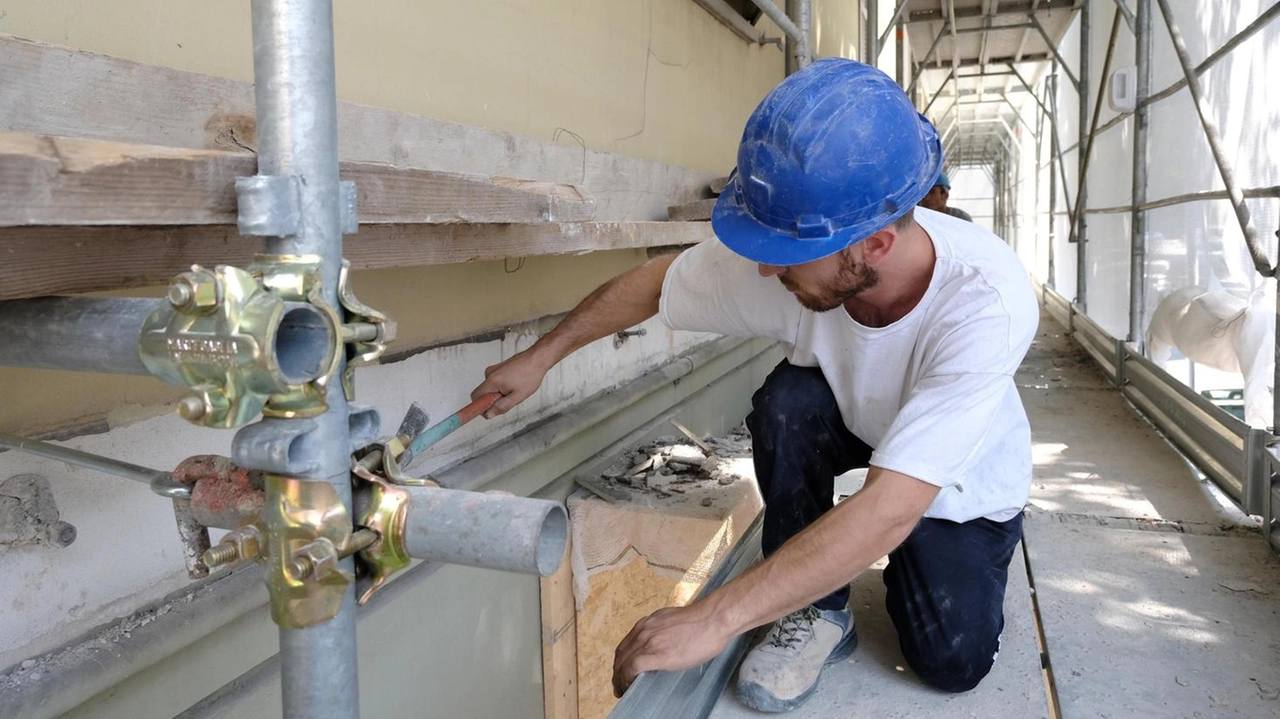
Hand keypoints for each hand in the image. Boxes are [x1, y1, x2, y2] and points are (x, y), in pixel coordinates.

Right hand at [471, 347, 552, 417]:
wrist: (537, 359)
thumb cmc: (530, 375)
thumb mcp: (518, 396)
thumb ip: (502, 407)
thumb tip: (488, 414)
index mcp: (492, 380)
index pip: (475, 397)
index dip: (480, 407)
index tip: (491, 410)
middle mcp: (489, 373)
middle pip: (482, 394)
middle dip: (493, 400)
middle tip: (509, 398)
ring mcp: (493, 369)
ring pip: (490, 389)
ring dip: (499, 394)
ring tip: (515, 389)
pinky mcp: (497, 368)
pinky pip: (494, 383)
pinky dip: (502, 387)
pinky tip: (515, 384)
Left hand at [612, 601, 735, 697]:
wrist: (712, 619)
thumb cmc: (701, 621)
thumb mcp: (673, 621)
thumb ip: (662, 630)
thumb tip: (661, 643)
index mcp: (648, 623)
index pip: (625, 644)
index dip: (621, 660)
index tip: (621, 671)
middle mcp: (644, 631)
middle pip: (621, 655)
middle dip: (617, 672)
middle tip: (619, 685)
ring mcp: (649, 642)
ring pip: (624, 663)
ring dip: (620, 678)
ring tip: (622, 690)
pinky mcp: (657, 654)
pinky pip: (633, 668)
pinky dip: (627, 679)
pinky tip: (629, 686)